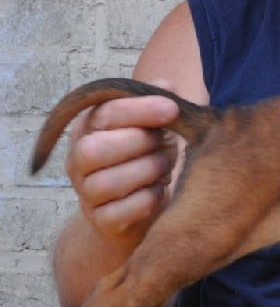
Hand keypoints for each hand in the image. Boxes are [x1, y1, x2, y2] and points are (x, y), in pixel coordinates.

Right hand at [65, 91, 179, 239]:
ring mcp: (86, 193)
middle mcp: (79, 160)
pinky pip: (120, 212)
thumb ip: (156, 106)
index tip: (172, 108)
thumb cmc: (147, 160)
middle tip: (167, 144)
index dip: (139, 109)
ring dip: (146, 172)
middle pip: (94, 149)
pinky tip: (161, 191)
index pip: (105, 114)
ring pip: (107, 183)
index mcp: (89, 129)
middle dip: (139, 144)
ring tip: (165, 167)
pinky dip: (147, 200)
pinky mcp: (100, 221)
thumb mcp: (155, 129)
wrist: (139, 211)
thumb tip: (164, 85)